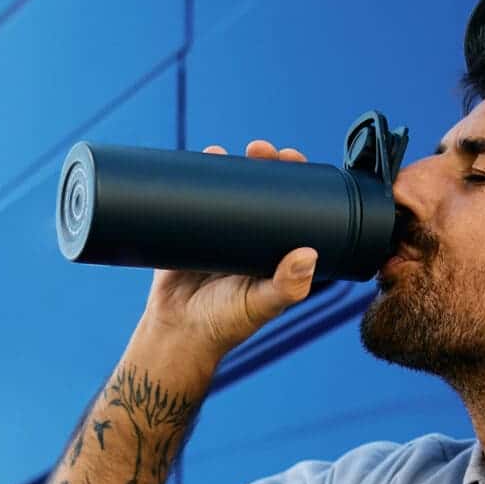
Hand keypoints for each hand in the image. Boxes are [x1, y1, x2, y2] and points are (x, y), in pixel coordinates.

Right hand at [143, 138, 318, 360]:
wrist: (176, 333)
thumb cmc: (225, 325)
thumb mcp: (260, 305)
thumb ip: (286, 287)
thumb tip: (308, 255)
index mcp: (277, 251)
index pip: (294, 207)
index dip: (298, 179)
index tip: (293, 159)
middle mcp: (254, 238)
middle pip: (264, 190)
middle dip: (265, 164)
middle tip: (260, 150)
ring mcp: (222, 233)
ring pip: (231, 189)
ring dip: (232, 165)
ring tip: (224, 151)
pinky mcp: (192, 232)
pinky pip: (198, 198)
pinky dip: (200, 176)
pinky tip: (204, 156)